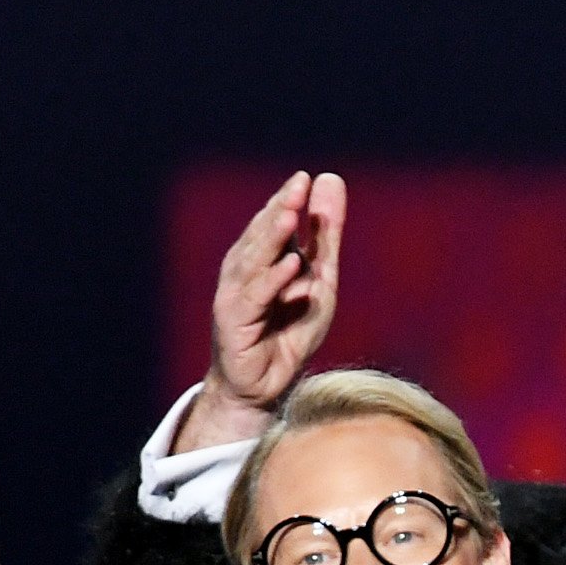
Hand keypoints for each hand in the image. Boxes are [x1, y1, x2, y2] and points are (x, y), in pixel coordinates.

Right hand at [182, 170, 347, 451]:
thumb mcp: (319, 279)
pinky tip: (292, 265)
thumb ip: (324, 235)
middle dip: (280, 210)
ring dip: (272, 237)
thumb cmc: (290, 330)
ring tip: (291, 215)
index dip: (288, 201)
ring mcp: (236, 294)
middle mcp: (243, 270)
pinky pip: (256, 296)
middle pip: (262, 235)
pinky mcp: (234, 321)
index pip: (274, 223)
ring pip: (255, 260)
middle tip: (298, 186)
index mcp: (261, 257)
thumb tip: (331, 179)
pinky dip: (273, 280)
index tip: (306, 178)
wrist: (267, 386)